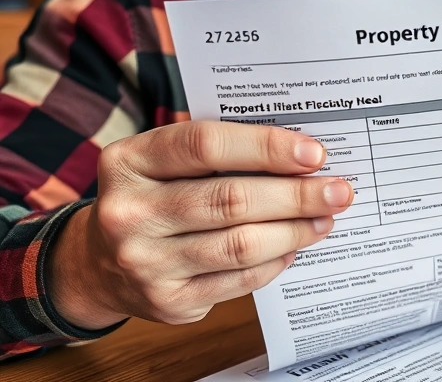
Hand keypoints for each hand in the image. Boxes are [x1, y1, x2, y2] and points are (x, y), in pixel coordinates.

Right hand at [48, 121, 351, 328]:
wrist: (98, 262)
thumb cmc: (153, 195)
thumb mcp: (162, 159)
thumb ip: (218, 149)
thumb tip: (300, 150)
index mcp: (129, 161)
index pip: (205, 145)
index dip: (266, 147)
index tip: (314, 153)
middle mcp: (130, 212)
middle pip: (231, 200)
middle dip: (296, 195)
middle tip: (338, 191)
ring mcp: (145, 262)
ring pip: (241, 245)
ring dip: (295, 231)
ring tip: (325, 218)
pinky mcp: (168, 300)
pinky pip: (239, 280)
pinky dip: (275, 262)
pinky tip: (294, 246)